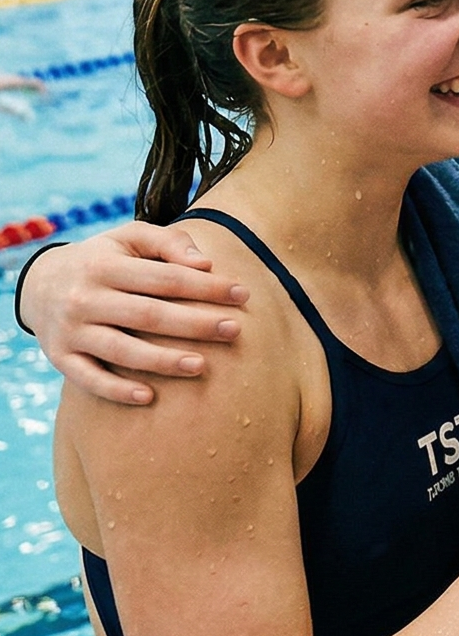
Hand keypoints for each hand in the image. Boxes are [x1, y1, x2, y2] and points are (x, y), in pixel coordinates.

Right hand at [19, 223, 248, 404]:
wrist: (38, 284)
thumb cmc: (103, 260)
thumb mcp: (128, 238)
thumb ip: (168, 243)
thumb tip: (205, 263)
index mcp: (104, 266)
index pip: (165, 278)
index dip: (206, 287)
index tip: (243, 294)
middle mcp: (84, 298)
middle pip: (148, 315)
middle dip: (195, 324)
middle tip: (234, 330)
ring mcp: (70, 331)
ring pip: (121, 350)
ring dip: (162, 361)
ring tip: (201, 366)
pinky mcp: (60, 358)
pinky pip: (88, 379)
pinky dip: (116, 390)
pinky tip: (148, 397)